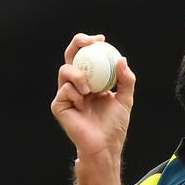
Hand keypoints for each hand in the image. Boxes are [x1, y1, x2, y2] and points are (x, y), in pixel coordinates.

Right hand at [51, 33, 135, 158]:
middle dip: (77, 43)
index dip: (90, 44)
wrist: (104, 145)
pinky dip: (76, 95)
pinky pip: (65, 90)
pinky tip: (82, 106)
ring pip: (65, 70)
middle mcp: (77, 85)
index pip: (87, 57)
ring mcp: (66, 94)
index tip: (101, 40)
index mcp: (91, 81)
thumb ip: (126, 80)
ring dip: (78, 75)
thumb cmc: (114, 125)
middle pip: (71, 56)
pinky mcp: (59, 105)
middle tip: (87, 42)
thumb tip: (122, 59)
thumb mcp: (125, 99)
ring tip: (89, 90)